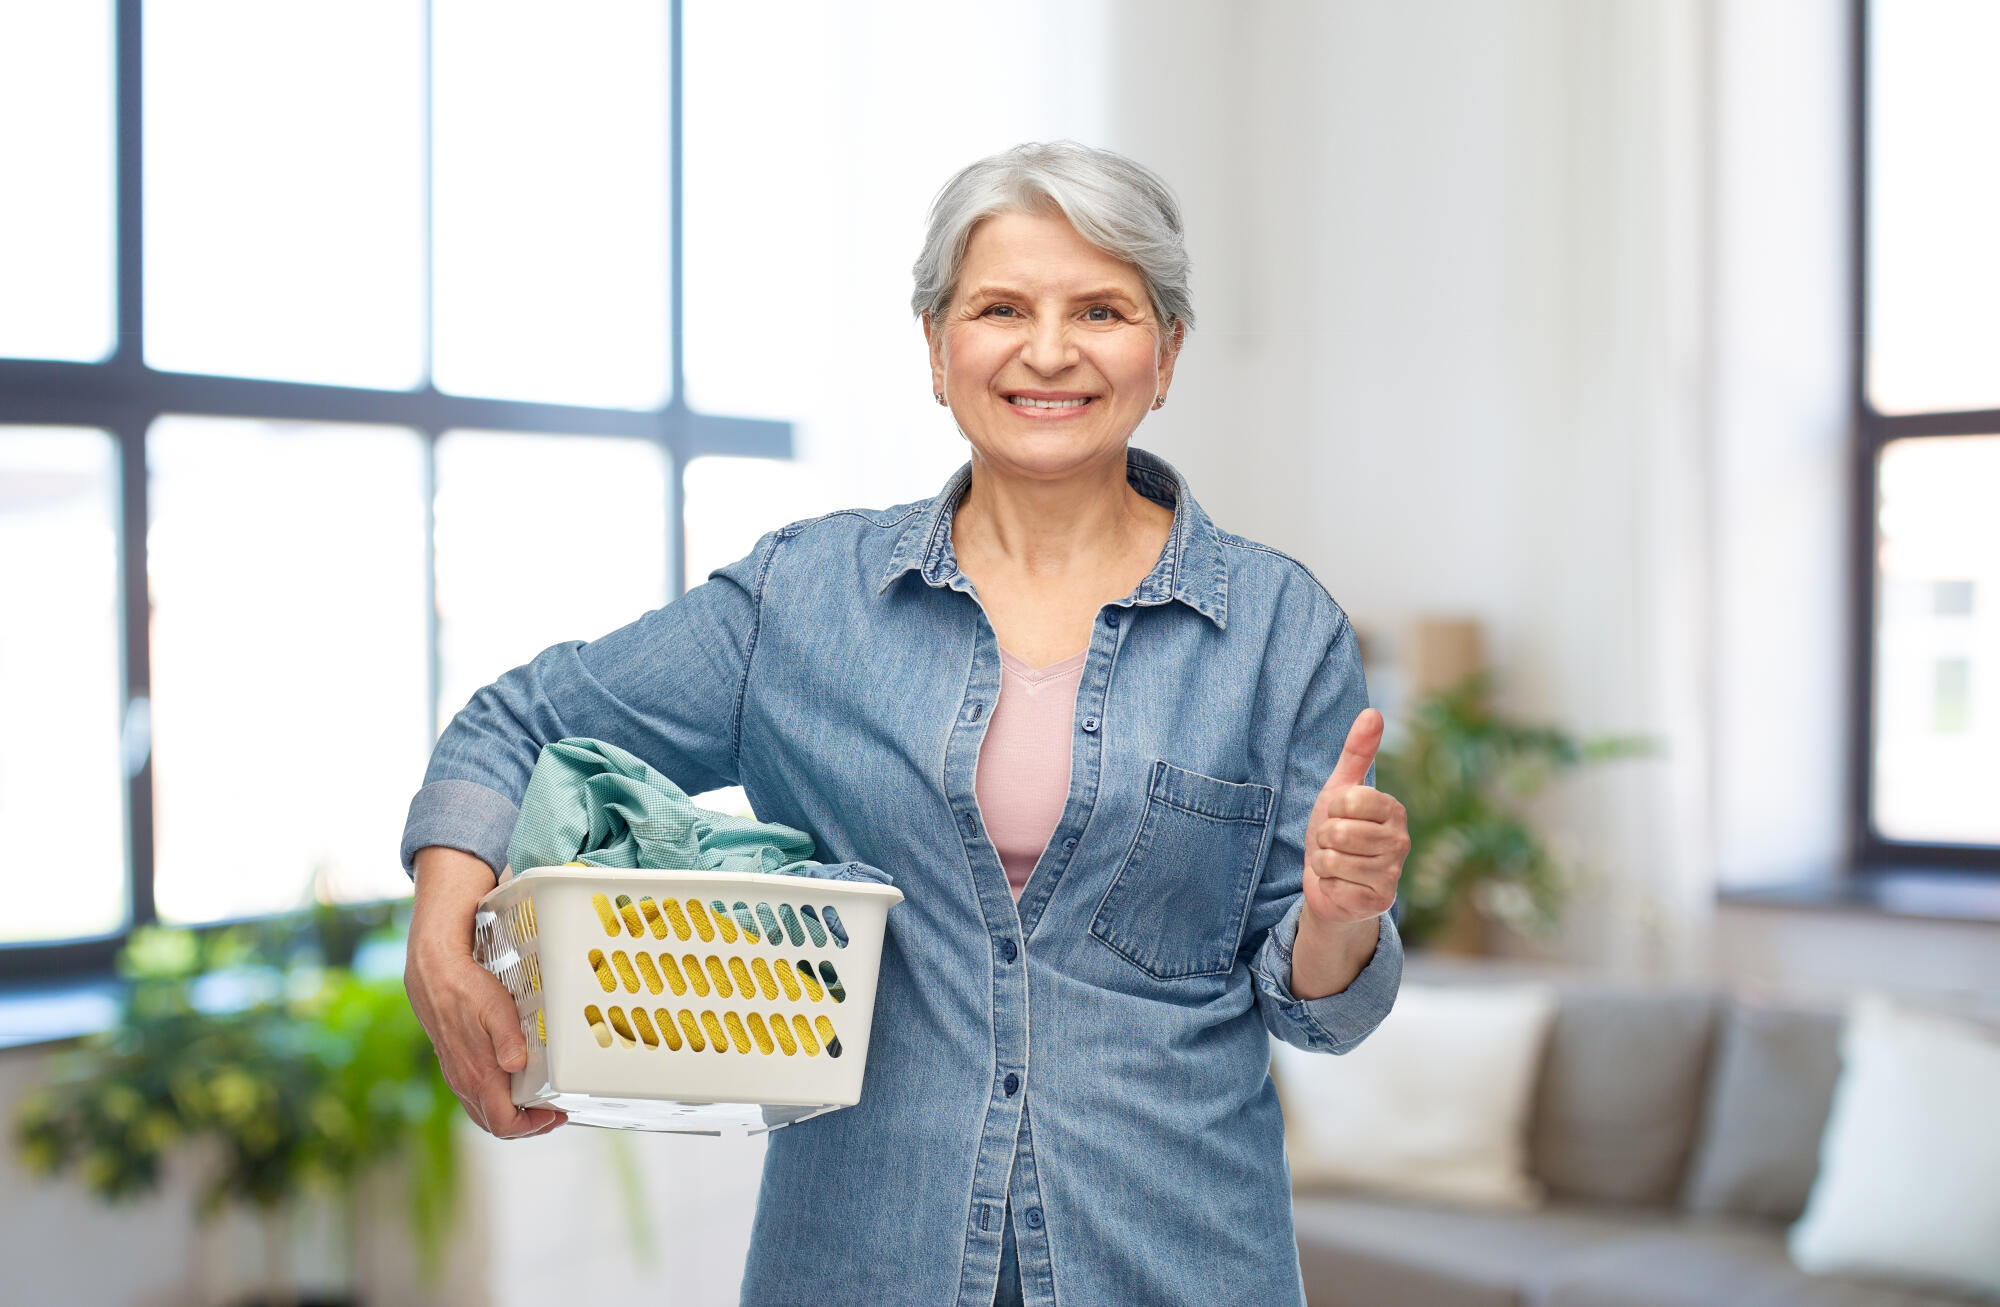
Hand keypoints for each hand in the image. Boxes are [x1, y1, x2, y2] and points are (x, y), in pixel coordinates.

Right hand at [406, 848, 566, 1139]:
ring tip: (539, 1099)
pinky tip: (514, 1081)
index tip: (557, 1114)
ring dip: (512, 1113)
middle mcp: (465, 1081)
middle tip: (553, 1110)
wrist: (432, 969)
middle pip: (495, 1123)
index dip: (533, 1127)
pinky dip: (497, 1099)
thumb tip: (517, 1065)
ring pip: (484, 1111)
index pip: (504, 1123)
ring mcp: (457, 1074)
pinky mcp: (455, 1063)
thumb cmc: (466, 986)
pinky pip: (476, 1095)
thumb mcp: (494, 1007)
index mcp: (477, 1074)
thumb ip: (507, 1038)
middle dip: (526, 1125)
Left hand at [1302, 708, 1408, 927]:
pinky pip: (1335, 886)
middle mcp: (1401, 841)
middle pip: (1338, 831)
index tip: (1339, 818)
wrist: (1332, 884)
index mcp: (1394, 810)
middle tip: (1334, 845)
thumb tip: (1372, 712)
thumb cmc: (1337, 833)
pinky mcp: (1380, 902)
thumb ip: (1356, 753)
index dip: (1332, 810)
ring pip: (1333, 859)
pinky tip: (1341, 886)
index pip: (1348, 800)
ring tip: (1336, 864)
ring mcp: (1392, 873)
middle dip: (1324, 839)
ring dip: (1323, 863)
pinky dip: (1328, 886)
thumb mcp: (1340, 790)